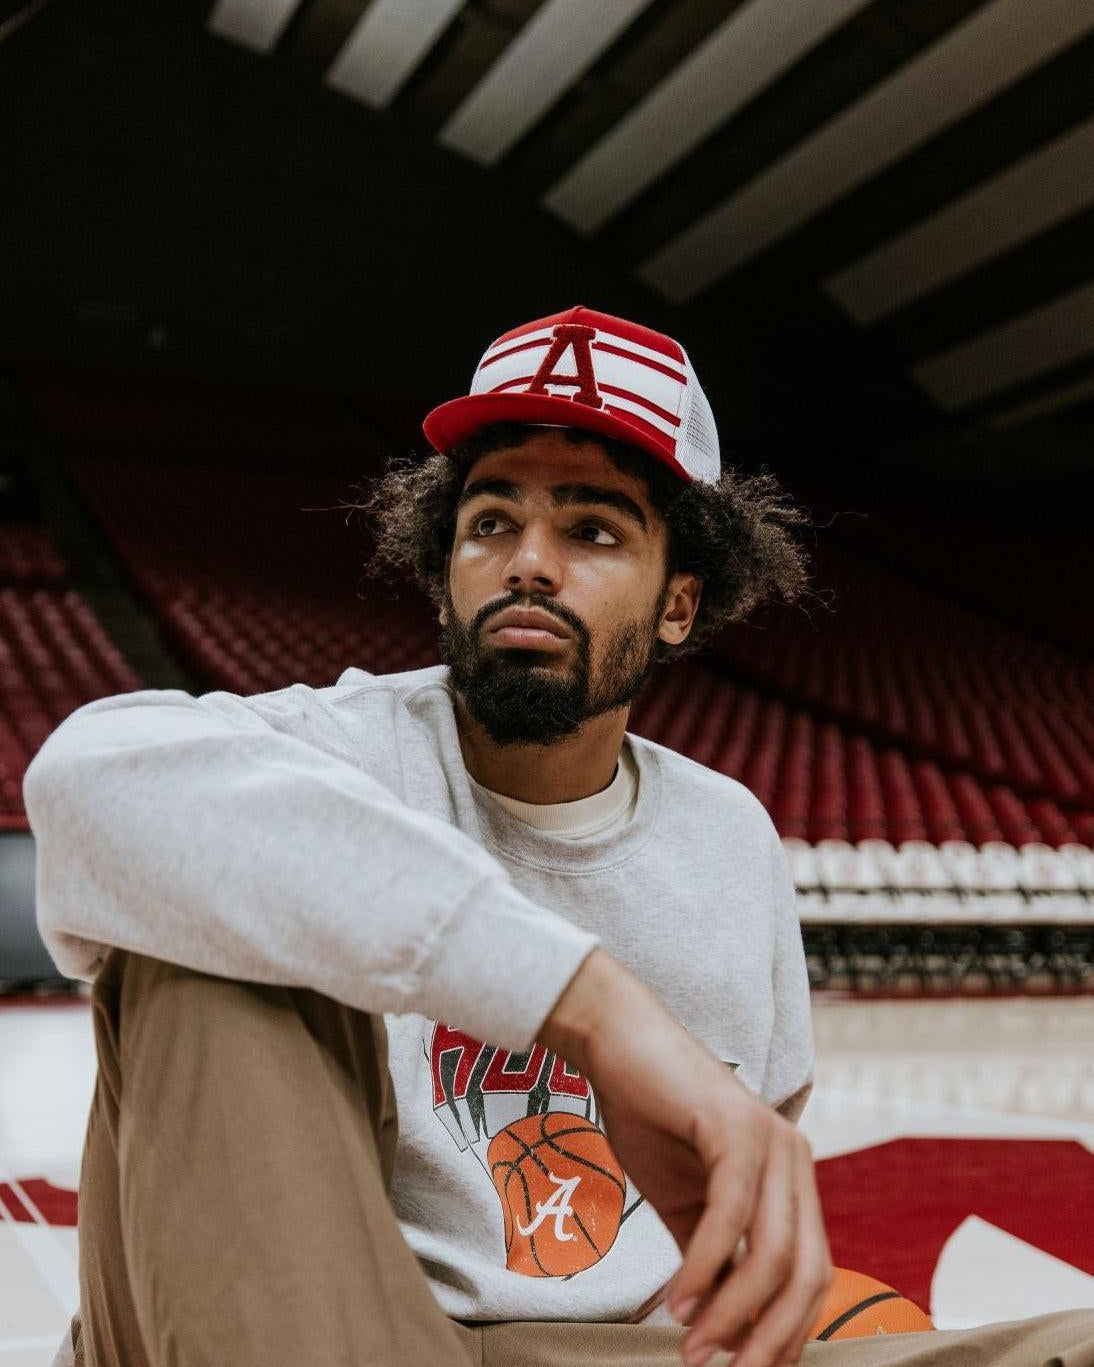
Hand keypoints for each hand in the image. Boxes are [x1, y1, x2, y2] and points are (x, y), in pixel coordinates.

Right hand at [542, 949, 832, 1366]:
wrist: (618, 1045)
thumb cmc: (651, 1116)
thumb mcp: (685, 1204)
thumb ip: (711, 1257)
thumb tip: (722, 1327)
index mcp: (792, 1178)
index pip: (811, 1274)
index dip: (786, 1331)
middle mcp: (795, 1159)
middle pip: (807, 1274)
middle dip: (769, 1338)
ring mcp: (772, 1140)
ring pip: (774, 1253)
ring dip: (732, 1315)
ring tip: (692, 1348)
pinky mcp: (737, 1127)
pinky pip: (731, 1216)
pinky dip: (704, 1268)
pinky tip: (677, 1300)